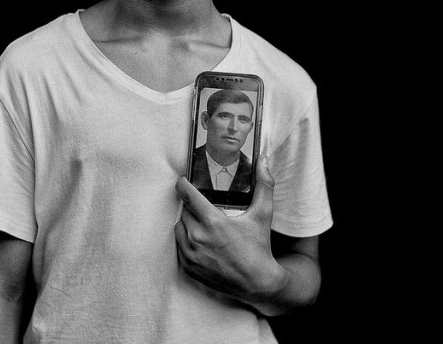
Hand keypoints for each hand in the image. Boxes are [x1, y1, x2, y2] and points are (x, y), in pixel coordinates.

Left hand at [174, 154, 284, 302]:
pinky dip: (186, 240)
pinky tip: (199, 240)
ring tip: (202, 224)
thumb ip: (264, 184)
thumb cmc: (259, 247)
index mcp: (213, 221)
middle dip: (192, 206)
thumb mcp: (263, 214)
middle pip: (183, 211)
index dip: (183, 184)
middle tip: (204, 207)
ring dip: (187, 222)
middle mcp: (198, 237)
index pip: (187, 194)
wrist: (257, 282)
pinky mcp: (188, 267)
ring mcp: (191, 254)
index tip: (184, 181)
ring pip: (179, 227)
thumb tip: (264, 159)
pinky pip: (179, 245)